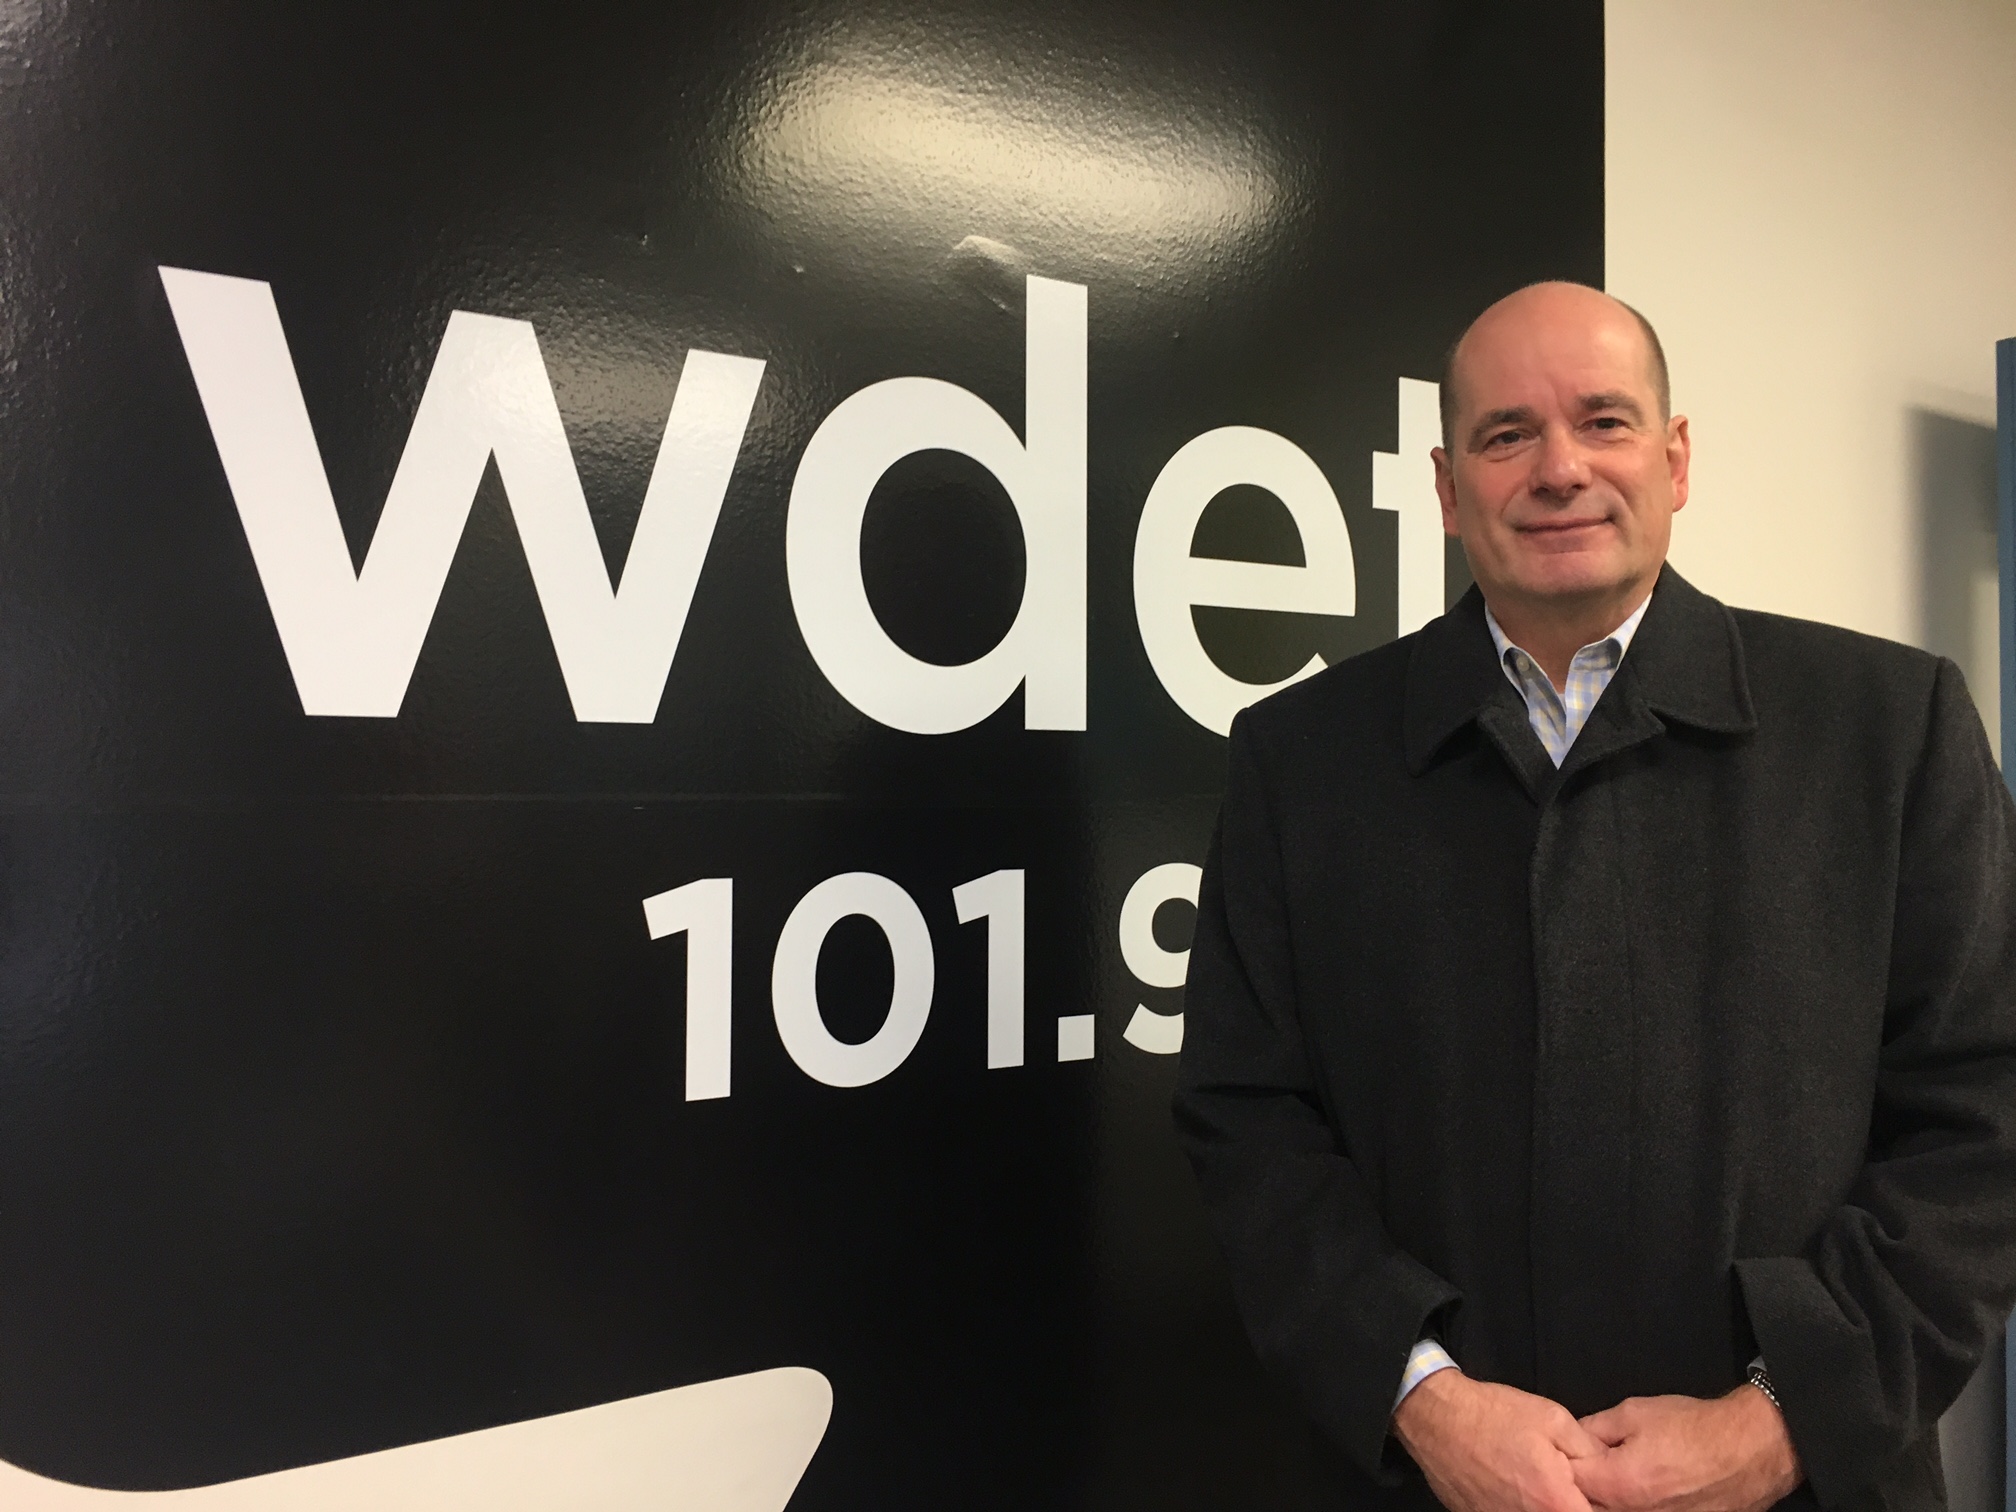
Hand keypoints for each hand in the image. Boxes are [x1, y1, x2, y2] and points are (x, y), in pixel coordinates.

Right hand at [1394, 1369, 1605, 1511]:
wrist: (1436, 1419)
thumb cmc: (1494, 1416)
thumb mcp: (1554, 1420)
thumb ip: (1591, 1452)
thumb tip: (1611, 1471)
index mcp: (1557, 1503)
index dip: (1605, 1505)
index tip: (1600, 1492)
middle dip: (1575, 1503)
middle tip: (1565, 1481)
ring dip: (1547, 1505)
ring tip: (1535, 1479)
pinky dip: (1522, 1506)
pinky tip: (1514, 1485)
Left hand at [1572, 1387, 1800, 1511]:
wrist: (1752, 1448)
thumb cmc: (1696, 1427)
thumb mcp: (1634, 1412)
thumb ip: (1595, 1428)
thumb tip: (1573, 1439)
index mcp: (1619, 1483)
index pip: (1568, 1483)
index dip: (1561, 1468)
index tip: (1560, 1458)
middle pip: (1590, 1508)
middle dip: (1581, 1491)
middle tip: (1587, 1472)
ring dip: (1608, 1503)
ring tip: (1622, 1481)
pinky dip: (1635, 1508)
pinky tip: (1644, 1494)